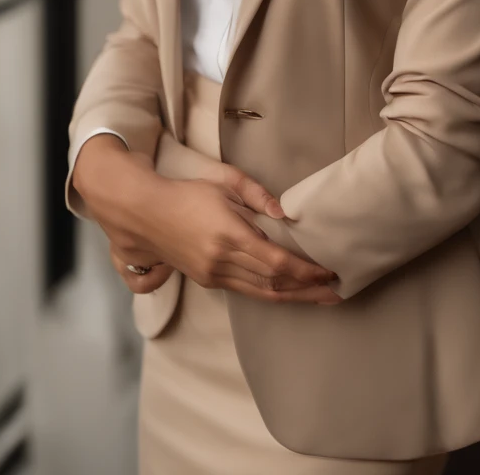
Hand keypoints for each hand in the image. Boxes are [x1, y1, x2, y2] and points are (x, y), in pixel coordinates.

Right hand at [74, 135, 341, 304]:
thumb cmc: (185, 192)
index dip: (306, 271)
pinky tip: (287, 292)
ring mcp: (213, 274)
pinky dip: (271, 293)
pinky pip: (246, 290)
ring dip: (293, 297)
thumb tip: (287, 213)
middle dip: (308, 289)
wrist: (143, 211)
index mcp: (229, 234)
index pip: (277, 261)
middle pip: (274, 282)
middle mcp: (222, 260)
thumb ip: (257, 194)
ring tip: (319, 298)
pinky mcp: (206, 280)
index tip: (328, 271)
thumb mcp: (222, 181)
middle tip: (336, 291)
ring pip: (262, 292)